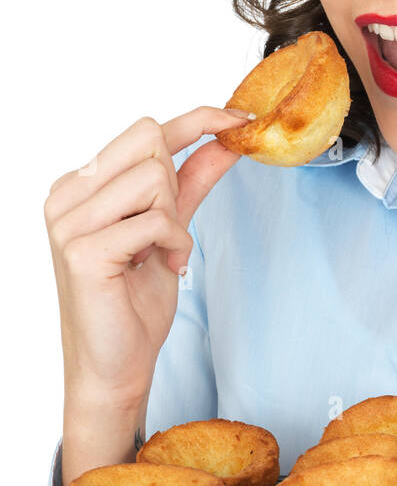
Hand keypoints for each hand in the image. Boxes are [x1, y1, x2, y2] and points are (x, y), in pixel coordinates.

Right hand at [46, 106, 249, 412]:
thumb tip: (225, 142)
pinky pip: (156, 220)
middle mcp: (67, 195)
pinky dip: (174, 245)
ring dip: (174, 221)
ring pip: (154, 179)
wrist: (116, 365)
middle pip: (150, 142)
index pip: (144, 131)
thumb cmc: (134, 303)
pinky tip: (162, 268)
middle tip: (166, 233)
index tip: (239, 120)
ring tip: (159, 255)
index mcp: (81, 185)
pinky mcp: (83, 249)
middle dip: (176, 186)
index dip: (198, 120)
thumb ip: (190, 184)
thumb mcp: (170, 231)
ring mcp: (69, 220)